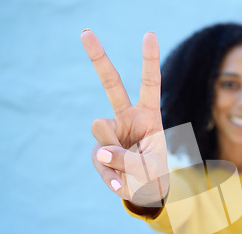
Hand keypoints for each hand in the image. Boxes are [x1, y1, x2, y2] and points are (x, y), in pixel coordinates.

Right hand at [81, 29, 168, 206]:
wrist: (146, 193)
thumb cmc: (155, 175)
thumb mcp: (151, 169)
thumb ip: (128, 160)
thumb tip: (100, 152)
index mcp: (149, 115)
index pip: (149, 84)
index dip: (149, 61)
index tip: (149, 34)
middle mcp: (128, 118)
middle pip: (111, 85)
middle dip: (98, 58)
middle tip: (86, 32)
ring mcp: (111, 133)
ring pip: (101, 129)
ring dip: (115, 154)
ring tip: (131, 172)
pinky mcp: (98, 151)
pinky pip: (99, 160)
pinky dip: (110, 176)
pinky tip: (120, 183)